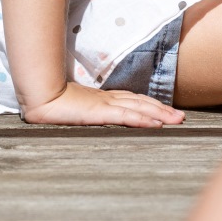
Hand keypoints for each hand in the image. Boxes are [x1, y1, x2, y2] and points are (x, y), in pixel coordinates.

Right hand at [20, 83, 184, 127]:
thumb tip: (92, 115)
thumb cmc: (53, 104)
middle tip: (181, 117)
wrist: (40, 96)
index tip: (166, 111)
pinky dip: (143, 119)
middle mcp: (108, 100)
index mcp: (103, 99)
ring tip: (177, 120)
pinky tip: (156, 124)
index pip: (132, 101)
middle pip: (141, 102)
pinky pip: (126, 116)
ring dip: (160, 114)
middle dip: (162, 109)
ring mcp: (105, 105)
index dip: (151, 105)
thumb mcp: (75, 110)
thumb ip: (87, 112)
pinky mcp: (100, 112)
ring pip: (139, 108)